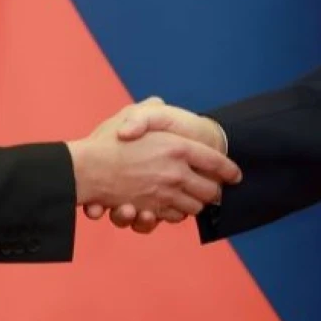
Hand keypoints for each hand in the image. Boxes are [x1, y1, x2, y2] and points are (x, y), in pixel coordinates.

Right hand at [83, 101, 228, 232]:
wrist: (84, 169)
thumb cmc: (107, 140)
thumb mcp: (131, 113)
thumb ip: (149, 110)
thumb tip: (159, 103)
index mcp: (178, 147)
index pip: (215, 161)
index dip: (229, 169)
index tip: (236, 175)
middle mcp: (176, 173)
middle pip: (210, 191)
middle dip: (215, 191)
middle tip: (215, 190)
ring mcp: (165, 195)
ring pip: (194, 207)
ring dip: (196, 204)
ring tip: (194, 199)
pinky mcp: (151, 211)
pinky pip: (172, 218)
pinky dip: (174, 215)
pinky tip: (170, 207)